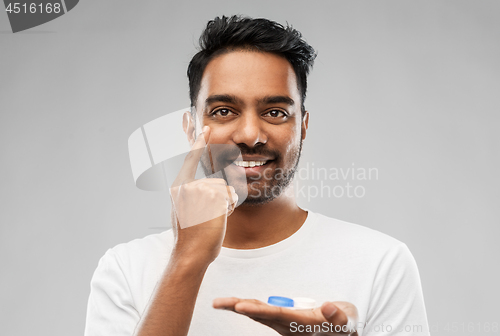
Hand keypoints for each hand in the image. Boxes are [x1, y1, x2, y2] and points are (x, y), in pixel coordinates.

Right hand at [170, 126, 237, 263]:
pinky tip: (217, 219)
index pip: (189, 159)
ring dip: (224, 204)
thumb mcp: (183, 210)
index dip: (199, 142)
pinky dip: (229, 208)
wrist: (190, 253)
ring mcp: (201, 190)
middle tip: (205, 217)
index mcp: (178, 187)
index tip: (206, 128)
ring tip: (210, 219)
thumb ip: (190, 193)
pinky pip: (231, 197)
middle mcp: (187, 185)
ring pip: (225, 189)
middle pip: (216, 181)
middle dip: (219, 198)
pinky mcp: (215, 196)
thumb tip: (201, 184)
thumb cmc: (189, 236)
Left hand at [213, 297, 357, 335]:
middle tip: (217, 303)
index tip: (239, 306)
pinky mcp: (285, 320)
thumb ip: (337, 317)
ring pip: (258, 313)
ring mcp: (284, 323)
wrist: (343, 333)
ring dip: (239, 306)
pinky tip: (236, 304)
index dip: (256, 310)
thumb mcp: (345, 322)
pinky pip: (264, 312)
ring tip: (221, 303)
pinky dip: (249, 306)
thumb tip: (327, 306)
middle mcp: (287, 325)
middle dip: (238, 307)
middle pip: (259, 314)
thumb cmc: (342, 326)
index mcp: (298, 324)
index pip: (274, 315)